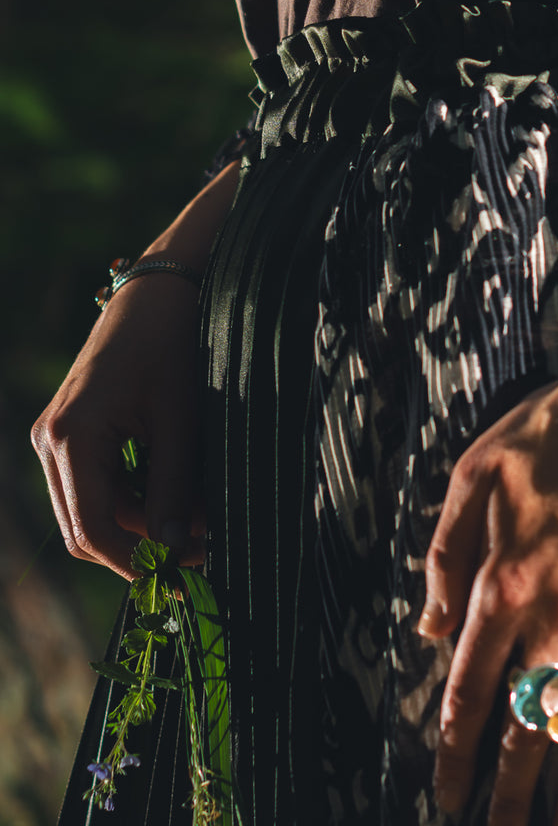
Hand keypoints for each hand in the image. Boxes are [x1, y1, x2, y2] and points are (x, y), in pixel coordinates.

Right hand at [31, 274, 205, 578]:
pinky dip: (135, 496)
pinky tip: (179, 493)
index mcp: (69, 437)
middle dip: (141, 545)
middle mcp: (50, 441)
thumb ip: (175, 486)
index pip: (91, 529)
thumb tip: (178, 548)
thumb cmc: (169, 344)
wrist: (156, 290)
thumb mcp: (179, 418)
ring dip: (142, 522)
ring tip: (200, 520)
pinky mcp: (72, 431)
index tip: (183, 572)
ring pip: (93, 507)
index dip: (134, 560)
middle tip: (200, 549)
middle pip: (86, 526)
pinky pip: (97, 483)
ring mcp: (56, 436)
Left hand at [420, 330, 557, 825]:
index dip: (454, 750)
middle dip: (508, 792)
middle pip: (527, 724)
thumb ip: (442, 556)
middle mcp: (556, 617)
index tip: (445, 789)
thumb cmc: (549, 432)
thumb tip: (427, 629)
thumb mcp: (470, 477)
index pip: (469, 691)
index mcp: (501, 587)